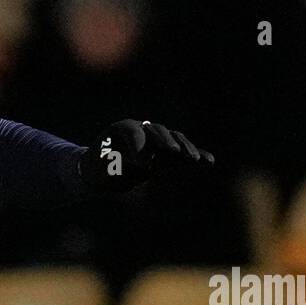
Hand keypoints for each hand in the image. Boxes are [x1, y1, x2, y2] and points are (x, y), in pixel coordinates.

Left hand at [79, 119, 214, 192]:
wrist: (99, 174)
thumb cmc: (96, 171)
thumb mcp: (99, 171)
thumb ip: (116, 166)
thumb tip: (140, 164)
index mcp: (120, 130)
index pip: (132, 131)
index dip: (138, 144)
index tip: (141, 163)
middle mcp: (141, 130)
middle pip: (157, 130)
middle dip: (166, 140)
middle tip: (172, 151)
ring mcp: (155, 141)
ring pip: (173, 139)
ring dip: (184, 148)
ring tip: (194, 159)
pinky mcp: (165, 154)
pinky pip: (181, 154)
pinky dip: (194, 157)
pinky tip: (209, 162)